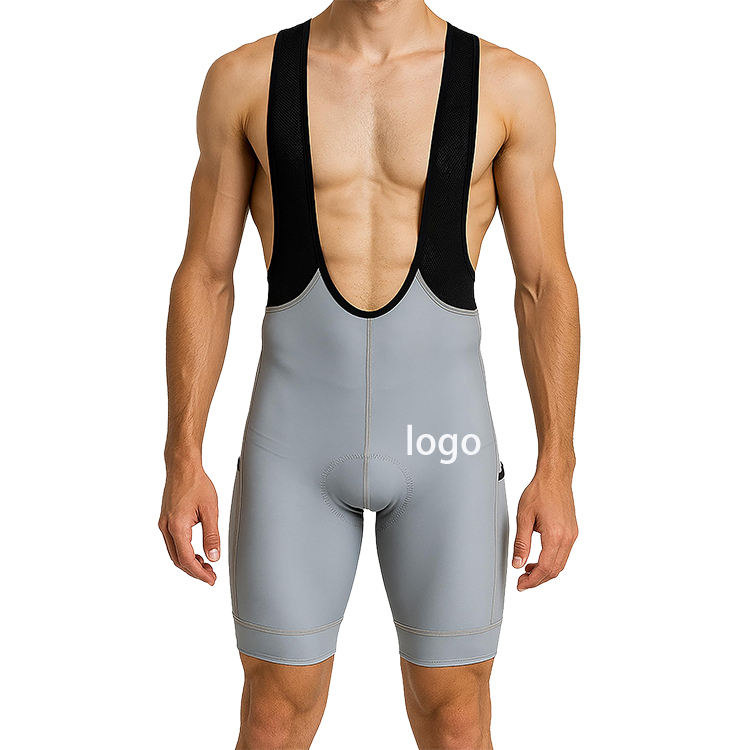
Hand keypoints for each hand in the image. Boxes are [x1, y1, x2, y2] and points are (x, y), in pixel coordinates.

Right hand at [159, 464, 219, 584]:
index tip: (211, 580)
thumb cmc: (197, 483)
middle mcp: (166, 527)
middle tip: (211, 576)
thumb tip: (214, 557)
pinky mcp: (165, 520)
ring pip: (174, 553)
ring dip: (189, 563)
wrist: (182, 467)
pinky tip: (197, 552)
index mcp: (177, 526)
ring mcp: (164, 524)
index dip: (199, 573)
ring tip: (207, 566)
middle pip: (178, 560)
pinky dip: (184, 552)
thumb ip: (212, 535)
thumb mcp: (210, 510)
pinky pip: (173, 543)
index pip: (187, 559)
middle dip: (194, 571)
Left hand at [512, 471, 577, 590]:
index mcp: (556, 535)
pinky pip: (563, 553)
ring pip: (560, 563)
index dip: (532, 581)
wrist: (555, 477)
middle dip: (538, 579)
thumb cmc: (540, 491)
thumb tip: (518, 563)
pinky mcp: (572, 531)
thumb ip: (521, 543)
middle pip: (555, 570)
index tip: (521, 585)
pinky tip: (538, 558)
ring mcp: (572, 535)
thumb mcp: (523, 517)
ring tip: (527, 570)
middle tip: (522, 581)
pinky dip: (551, 561)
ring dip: (545, 571)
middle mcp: (568, 537)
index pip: (545, 568)